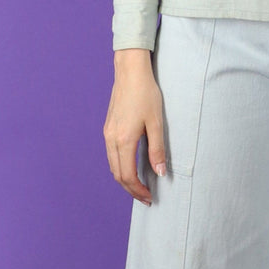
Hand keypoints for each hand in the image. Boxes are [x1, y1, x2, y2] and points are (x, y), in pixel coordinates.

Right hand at [103, 49, 166, 205]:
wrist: (130, 71)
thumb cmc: (146, 94)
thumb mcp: (156, 122)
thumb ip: (157, 149)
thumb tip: (160, 172)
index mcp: (124, 140)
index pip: (128, 176)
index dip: (138, 190)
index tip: (149, 197)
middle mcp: (111, 139)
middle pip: (118, 174)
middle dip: (131, 189)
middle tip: (146, 197)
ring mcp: (107, 133)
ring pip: (112, 165)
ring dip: (124, 178)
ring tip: (139, 184)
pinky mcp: (108, 127)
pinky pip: (111, 154)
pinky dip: (120, 165)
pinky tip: (131, 165)